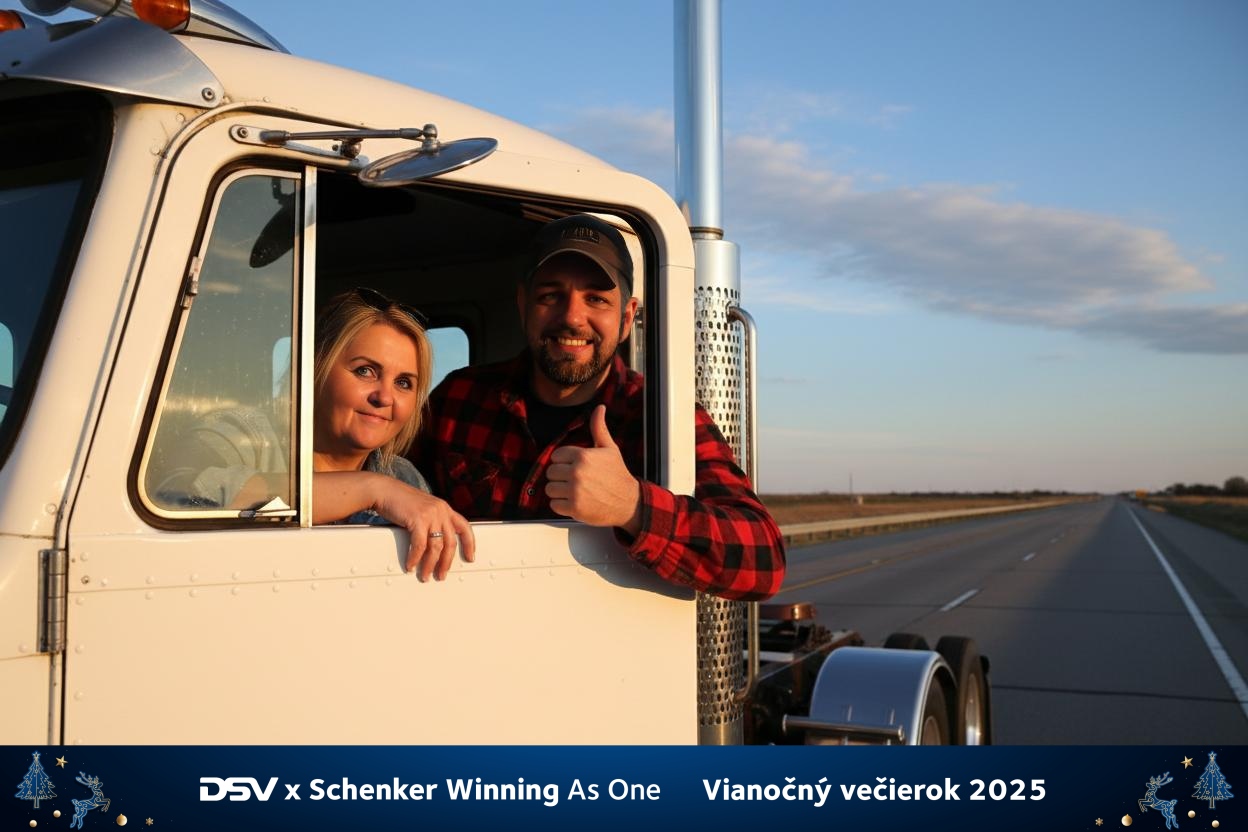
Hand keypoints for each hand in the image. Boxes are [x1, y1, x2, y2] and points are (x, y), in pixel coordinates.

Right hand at [372, 479, 475, 580]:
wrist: (384, 490)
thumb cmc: (400, 500)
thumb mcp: (424, 508)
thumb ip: (433, 521)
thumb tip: (436, 545)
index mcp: (445, 508)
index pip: (464, 527)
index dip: (470, 544)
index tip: (470, 557)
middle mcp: (441, 511)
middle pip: (450, 542)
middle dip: (446, 562)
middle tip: (441, 575)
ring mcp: (431, 514)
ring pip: (436, 546)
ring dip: (430, 564)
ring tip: (425, 575)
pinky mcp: (418, 519)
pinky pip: (420, 545)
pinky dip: (415, 558)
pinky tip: (411, 565)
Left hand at [546, 405, 641, 533]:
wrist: (628, 502)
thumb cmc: (618, 475)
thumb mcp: (610, 448)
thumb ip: (599, 428)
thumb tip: (599, 408)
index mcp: (583, 456)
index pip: (556, 456)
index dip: (564, 462)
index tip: (574, 467)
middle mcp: (577, 472)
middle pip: (550, 472)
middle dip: (560, 477)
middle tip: (574, 480)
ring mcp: (575, 491)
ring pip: (550, 489)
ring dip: (559, 491)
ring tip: (573, 491)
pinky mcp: (574, 508)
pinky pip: (554, 505)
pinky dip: (561, 505)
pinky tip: (574, 501)